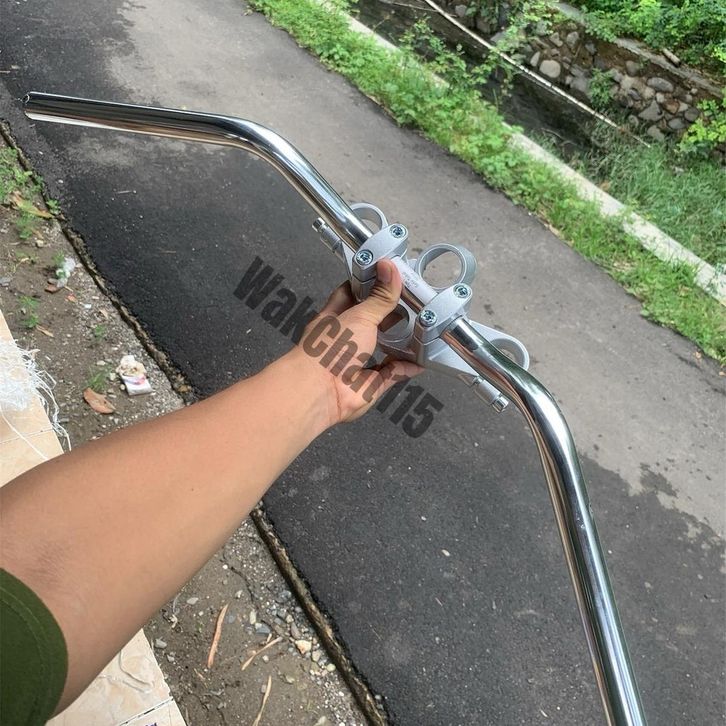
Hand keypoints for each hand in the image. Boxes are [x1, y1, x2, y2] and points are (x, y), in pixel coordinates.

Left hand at [293, 259, 422, 426]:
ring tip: (423, 328)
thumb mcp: (360, 316)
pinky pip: (392, 374)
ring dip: (400, 342)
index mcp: (335, 317)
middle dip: (390, 314)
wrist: (321, 391)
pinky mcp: (370, 384)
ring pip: (383, 349)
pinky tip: (423, 360)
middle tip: (415, 302)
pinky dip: (406, 368)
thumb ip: (380, 297)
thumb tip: (390, 265)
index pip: (350, 294)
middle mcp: (345, 339)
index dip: (368, 284)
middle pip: (370, 322)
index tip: (388, 275)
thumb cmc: (332, 346)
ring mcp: (357, 362)